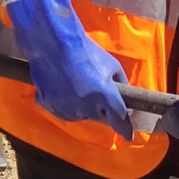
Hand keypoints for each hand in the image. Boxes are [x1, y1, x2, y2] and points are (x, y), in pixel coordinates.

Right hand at [5, 0, 132, 136]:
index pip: (119, 120)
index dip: (124, 128)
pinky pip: (62, 110)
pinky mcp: (50, 105)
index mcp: (105, 97)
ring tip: (78, 86)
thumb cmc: (86, 51)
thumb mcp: (112, 65)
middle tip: (97, 92)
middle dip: (102, 108)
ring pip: (81, 115)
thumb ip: (120, 83)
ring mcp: (67, 108)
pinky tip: (63, 88)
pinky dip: (65, 103)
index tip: (128, 135)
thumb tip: (123, 95)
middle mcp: (87, 107)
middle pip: (100, 116)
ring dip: (83, 107)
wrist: (54, 43)